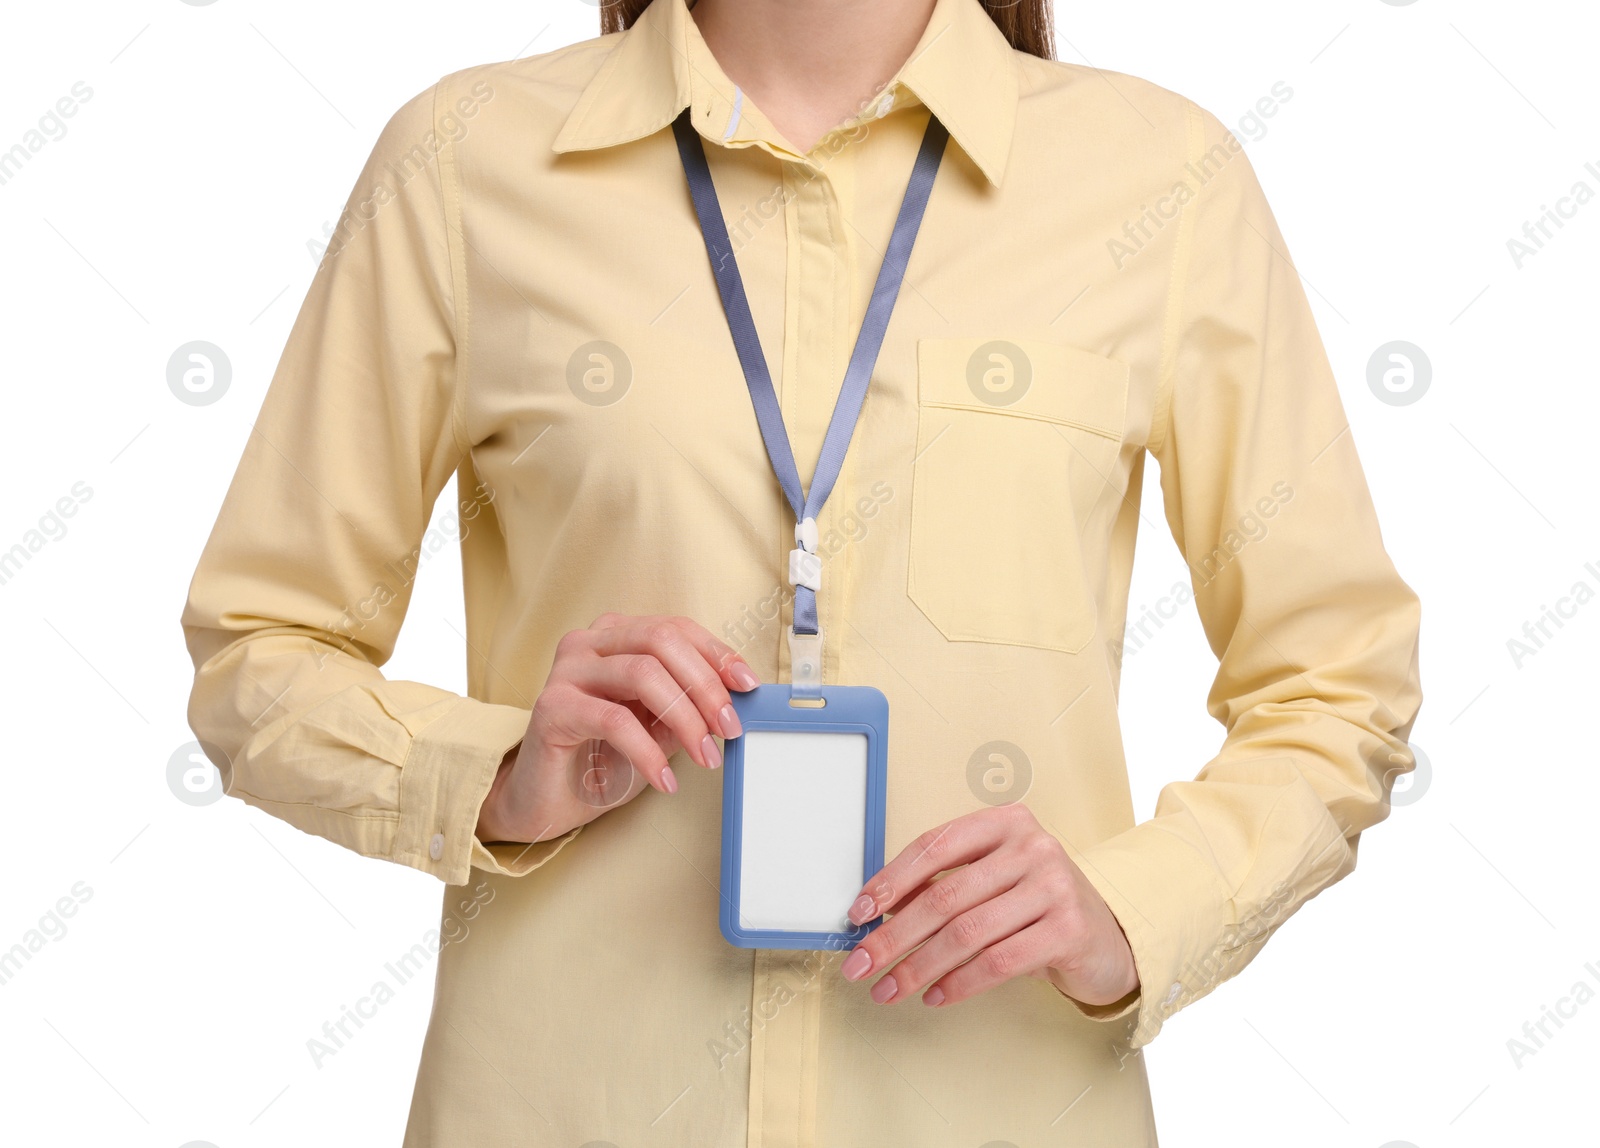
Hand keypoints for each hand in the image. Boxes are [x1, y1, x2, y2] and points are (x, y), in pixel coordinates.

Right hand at [475, 614, 759, 843]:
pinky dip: (649, 751)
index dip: (717, 654)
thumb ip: (689, 706)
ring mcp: (566, 670)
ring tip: (705, 756)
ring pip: (642, 673)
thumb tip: (736, 701)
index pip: (676, 628)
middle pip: (661, 641)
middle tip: (729, 728)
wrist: (551, 800)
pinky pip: (614, 720)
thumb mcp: (659, 727)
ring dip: (684, 718)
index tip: (748, 686)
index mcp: (618, 636)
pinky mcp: (551, 706)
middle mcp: (589, 643)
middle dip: (705, 685)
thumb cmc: (605, 757)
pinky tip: (665, 778)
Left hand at [838, 804, 1138, 1008]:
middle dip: (893, 935)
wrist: (1106, 936)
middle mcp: (1032, 846)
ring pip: (966, 933)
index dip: (889, 880)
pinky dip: (959, 983)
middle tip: (862, 963)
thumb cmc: (1037, 905)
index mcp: (1004, 822)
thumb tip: (877, 912)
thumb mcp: (993, 881)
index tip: (858, 913)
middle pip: (943, 895)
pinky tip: (935, 995)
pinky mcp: (1068, 929)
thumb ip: (944, 885)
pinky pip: (998, 962)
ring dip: (918, 967)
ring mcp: (1054, 885)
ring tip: (890, 988)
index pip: (934, 846)